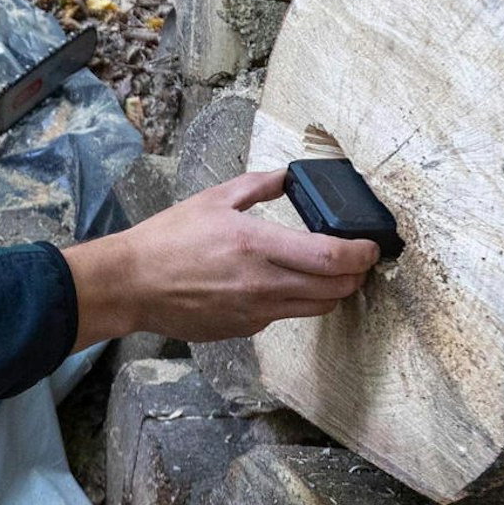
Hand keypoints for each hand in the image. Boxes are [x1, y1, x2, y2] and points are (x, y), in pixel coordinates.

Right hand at [60, 169, 378, 351]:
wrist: (132, 284)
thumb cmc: (167, 239)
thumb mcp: (214, 199)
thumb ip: (259, 185)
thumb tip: (288, 175)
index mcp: (257, 244)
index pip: (332, 258)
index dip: (362, 254)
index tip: (370, 246)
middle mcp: (262, 283)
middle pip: (337, 288)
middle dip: (357, 274)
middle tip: (358, 259)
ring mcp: (256, 311)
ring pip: (319, 307)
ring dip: (334, 290)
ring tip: (329, 272)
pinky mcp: (246, 328)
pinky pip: (287, 316)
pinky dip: (296, 301)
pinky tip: (282, 284)